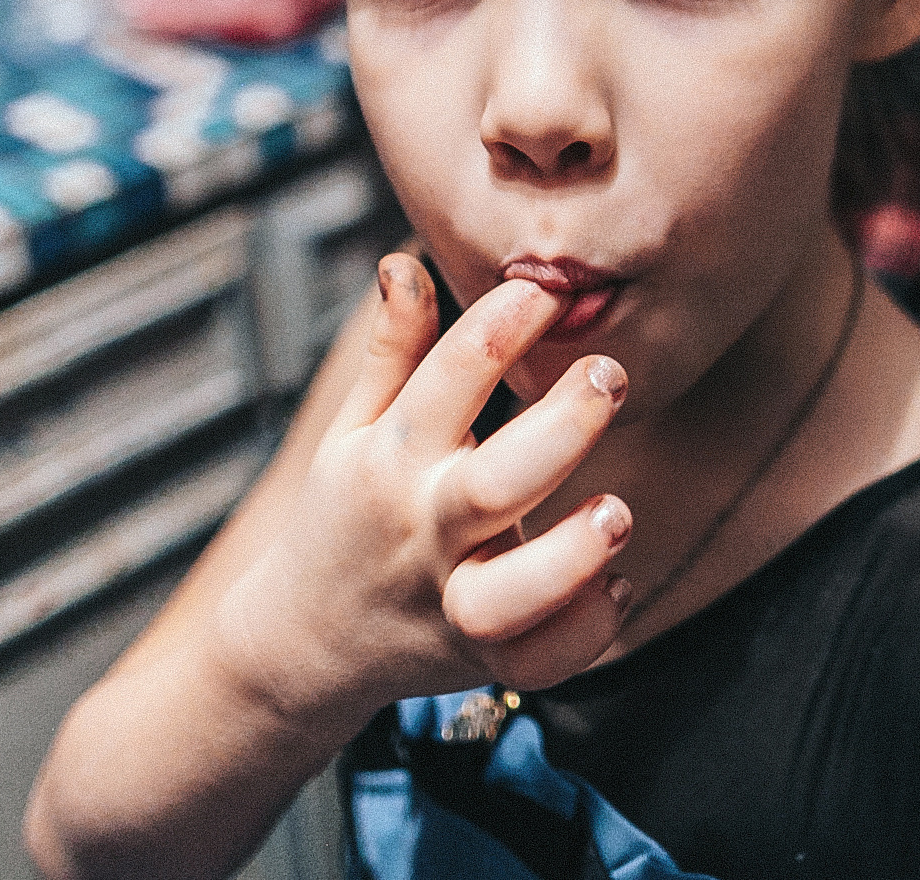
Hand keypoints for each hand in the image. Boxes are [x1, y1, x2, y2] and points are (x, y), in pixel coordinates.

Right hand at [214, 255, 632, 723]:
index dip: (504, 320)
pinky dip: (584, 630)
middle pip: (492, 484)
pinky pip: (538, 661)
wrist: (301, 646)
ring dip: (570, 557)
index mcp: (392, 459)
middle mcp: (423, 529)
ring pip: (510, 597)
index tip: (551, 285)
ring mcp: (451, 601)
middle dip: (560, 428)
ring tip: (618, 514)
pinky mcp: (482, 660)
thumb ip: (391, 350)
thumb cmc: (344, 516)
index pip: (450, 376)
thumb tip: (404, 259)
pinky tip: (619, 582)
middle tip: (612, 376)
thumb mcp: (353, 430)